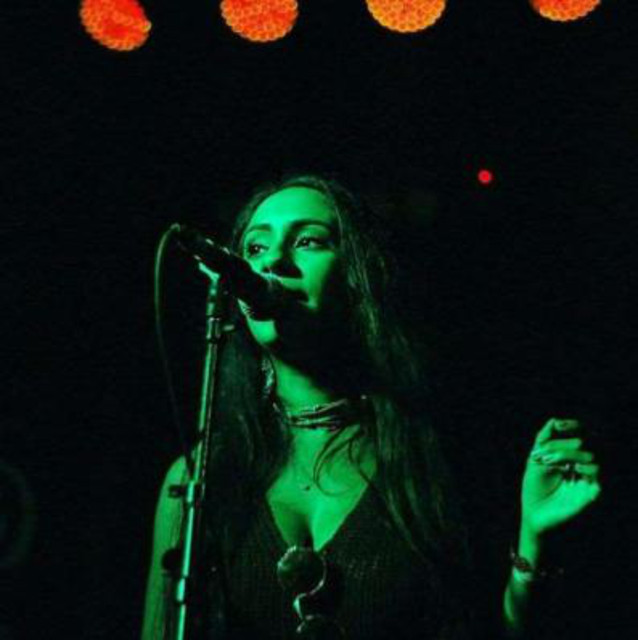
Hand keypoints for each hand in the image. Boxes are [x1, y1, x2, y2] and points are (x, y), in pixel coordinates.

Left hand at [521, 417, 601, 539]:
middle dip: (564, 443)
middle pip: (588, 441)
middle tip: (545, 453)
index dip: (573, 426)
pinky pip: (599, 474)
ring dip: (569, 453)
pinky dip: (587, 467)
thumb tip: (553, 420)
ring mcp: (589, 478)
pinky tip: (573, 469)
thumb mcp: (535, 460)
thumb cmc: (534, 487)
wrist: (534, 513)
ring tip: (551, 461)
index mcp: (571, 455)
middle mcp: (583, 464)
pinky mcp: (592, 492)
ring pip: (593, 455)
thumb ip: (543, 440)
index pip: (582, 433)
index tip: (558, 425)